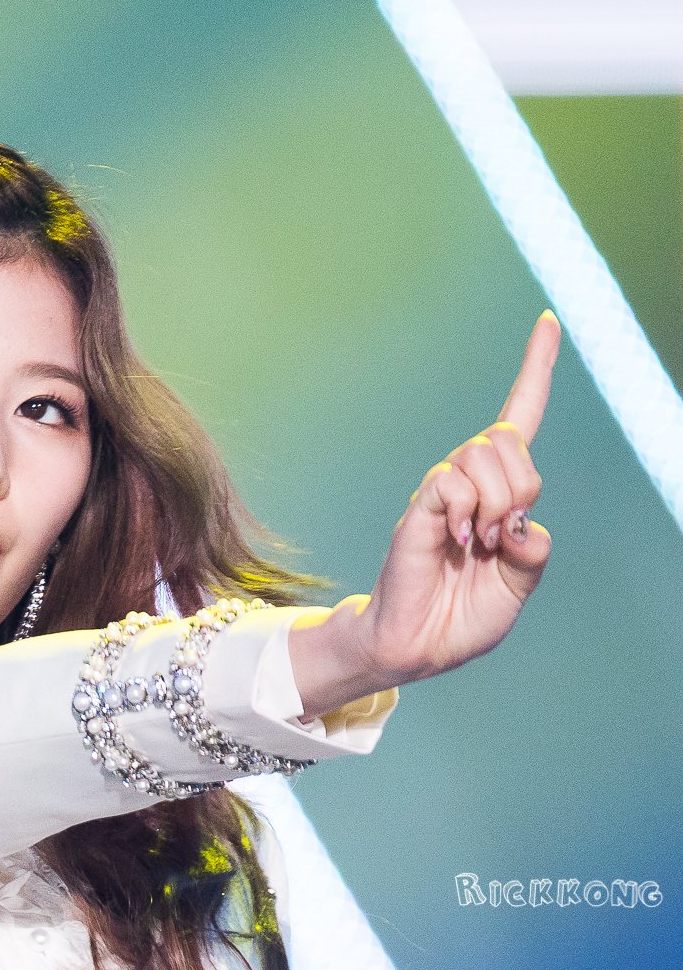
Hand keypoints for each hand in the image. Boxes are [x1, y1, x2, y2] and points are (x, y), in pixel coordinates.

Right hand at [353, 312, 559, 687]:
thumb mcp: (519, 585)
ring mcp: (441, 494)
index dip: (536, 369)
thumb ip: (533, 551)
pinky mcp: (420, 510)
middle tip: (502, 535)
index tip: (549, 321)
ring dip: (497, 503)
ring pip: (484, 453)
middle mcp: (468, 482)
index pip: (521, 416)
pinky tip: (458, 541)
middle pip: (510, 437)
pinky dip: (465, 512)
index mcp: (498, 493)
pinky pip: (451, 482)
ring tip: (479, 543)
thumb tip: (523, 524)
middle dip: (522, 486)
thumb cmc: (463, 616)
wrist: (421, 648)